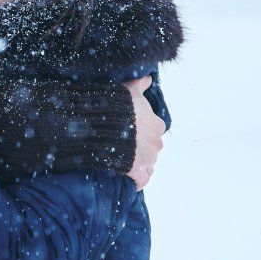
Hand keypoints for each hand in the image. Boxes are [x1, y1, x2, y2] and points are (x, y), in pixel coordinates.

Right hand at [125, 76, 165, 190]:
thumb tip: (148, 78)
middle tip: (127, 147)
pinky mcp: (136, 171)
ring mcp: (148, 159)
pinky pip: (142, 181)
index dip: (143, 132)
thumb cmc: (117, 104)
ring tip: (127, 162)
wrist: (103, 123)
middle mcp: (156, 143)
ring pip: (148, 165)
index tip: (133, 132)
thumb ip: (140, 84)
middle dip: (142, 149)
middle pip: (152, 149)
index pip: (155, 131)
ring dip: (140, 164)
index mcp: (157, 125)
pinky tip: (131, 180)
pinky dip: (138, 181)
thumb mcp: (129, 89)